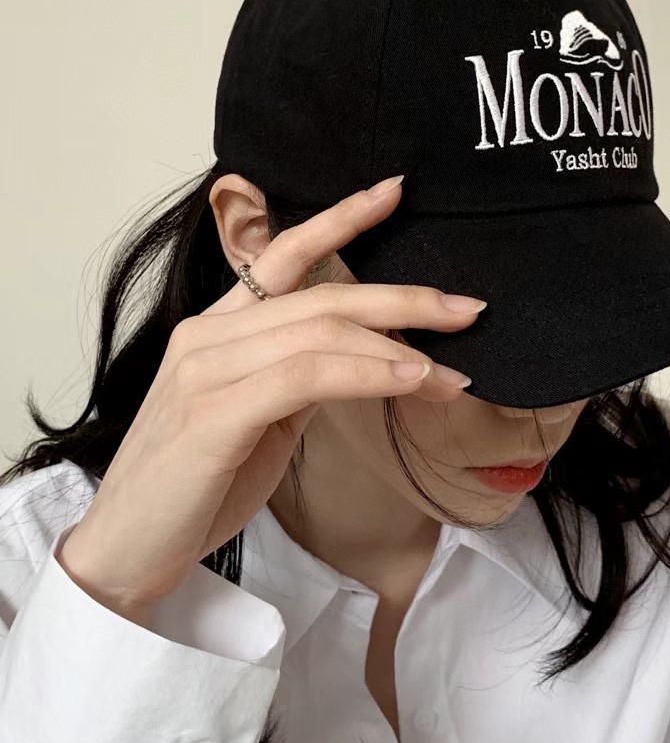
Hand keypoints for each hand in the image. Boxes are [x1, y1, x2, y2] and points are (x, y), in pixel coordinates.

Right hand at [57, 176, 485, 613]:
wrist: (127, 551)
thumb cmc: (194, 489)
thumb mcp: (256, 422)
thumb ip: (296, 380)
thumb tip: (362, 361)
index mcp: (215, 330)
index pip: (281, 256)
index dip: (340, 218)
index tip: (395, 192)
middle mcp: (207, 337)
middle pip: (319, 295)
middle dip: (403, 298)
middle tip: (469, 308)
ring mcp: (206, 371)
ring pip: (319, 332)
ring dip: (399, 349)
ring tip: (451, 374)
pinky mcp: (213, 414)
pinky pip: (306, 377)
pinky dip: (366, 374)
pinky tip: (409, 381)